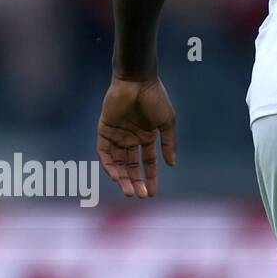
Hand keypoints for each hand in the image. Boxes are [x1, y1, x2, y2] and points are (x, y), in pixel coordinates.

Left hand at [96, 77, 176, 198]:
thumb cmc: (155, 98)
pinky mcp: (104, 130)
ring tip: (129, 191)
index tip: (153, 193)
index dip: (151, 177)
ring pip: (118, 162)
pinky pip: (105, 152)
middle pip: (131, 166)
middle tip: (140, 196)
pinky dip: (109, 164)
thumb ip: (168, 143)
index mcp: (147, 136)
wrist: (138, 81)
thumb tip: (172, 164)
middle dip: (136, 181)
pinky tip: (116, 176)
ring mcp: (117, 135)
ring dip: (122, 178)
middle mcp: (131, 138)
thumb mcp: (167, 122)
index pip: (147, 162)